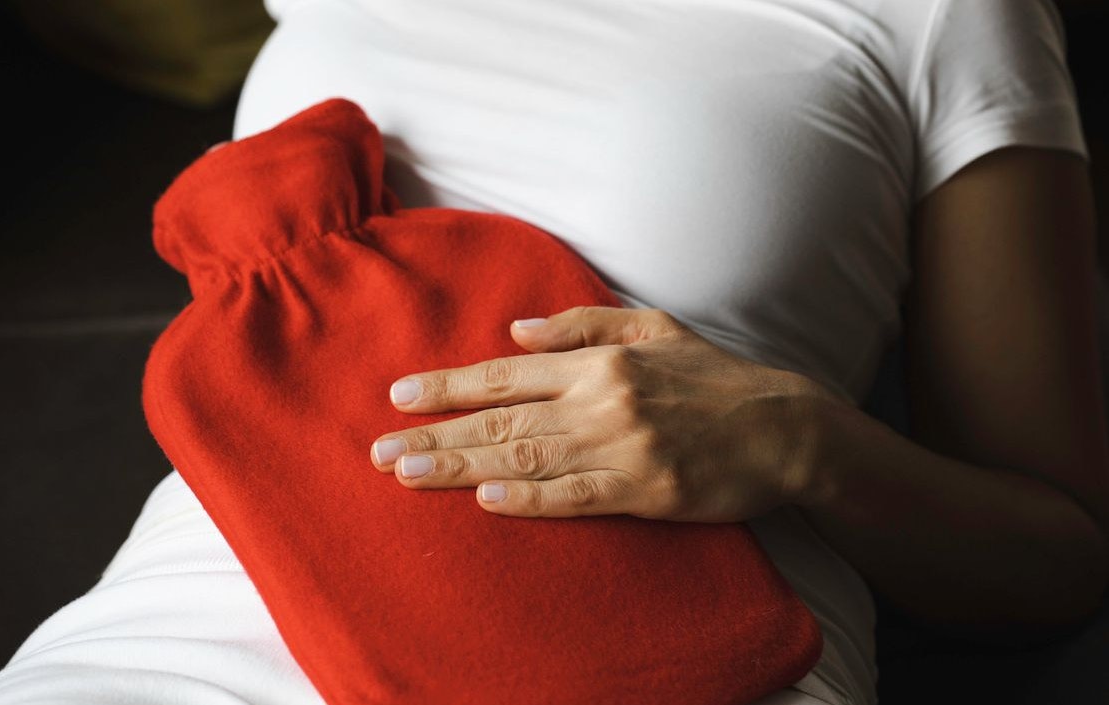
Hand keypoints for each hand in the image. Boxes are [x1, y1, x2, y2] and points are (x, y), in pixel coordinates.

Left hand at [370, 306, 841, 520]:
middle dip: (434, 434)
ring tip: (409, 474)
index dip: (449, 386)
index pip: (505, 373)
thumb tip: (513, 328)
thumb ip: (581, 325)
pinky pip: (574, 497)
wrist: (784, 427)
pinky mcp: (644, 490)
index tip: (399, 396)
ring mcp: (621, 447)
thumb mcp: (651, 327)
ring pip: (524, 459)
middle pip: (500, 421)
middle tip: (380, 451)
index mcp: (598, 361)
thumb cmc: (714, 377)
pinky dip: (528, 500)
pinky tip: (485, 502)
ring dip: (460, 468)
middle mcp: (600, 400)